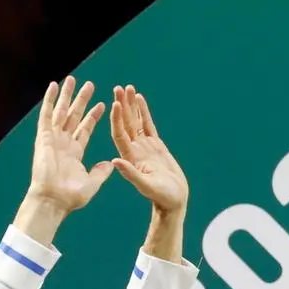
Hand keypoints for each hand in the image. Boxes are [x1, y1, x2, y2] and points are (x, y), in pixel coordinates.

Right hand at [26, 78, 112, 213]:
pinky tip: (54, 86)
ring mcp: (53, 138)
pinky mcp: (44, 137)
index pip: (85, 129)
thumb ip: (100, 171)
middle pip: (73, 116)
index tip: (103, 104)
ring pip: (61, 111)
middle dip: (82, 100)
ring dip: (67, 95)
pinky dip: (49, 100)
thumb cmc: (71, 196)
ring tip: (74, 79)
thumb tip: (110, 163)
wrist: (55, 200)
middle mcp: (63, 142)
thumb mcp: (92, 182)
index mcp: (74, 152)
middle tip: (90, 84)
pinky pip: (47, 114)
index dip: (93, 116)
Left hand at [107, 86, 187, 216]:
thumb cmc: (162, 196)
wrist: (173, 200)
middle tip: (118, 88)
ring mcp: (144, 146)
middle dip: (122, 105)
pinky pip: (147, 125)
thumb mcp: (146, 186)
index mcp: (129, 158)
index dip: (117, 119)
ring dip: (131, 105)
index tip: (114, 103)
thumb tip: (116, 161)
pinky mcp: (155, 146)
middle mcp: (134, 149)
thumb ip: (131, 174)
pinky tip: (140, 99)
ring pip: (135, 121)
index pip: (120, 134)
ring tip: (127, 88)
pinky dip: (143, 112)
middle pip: (125, 123)